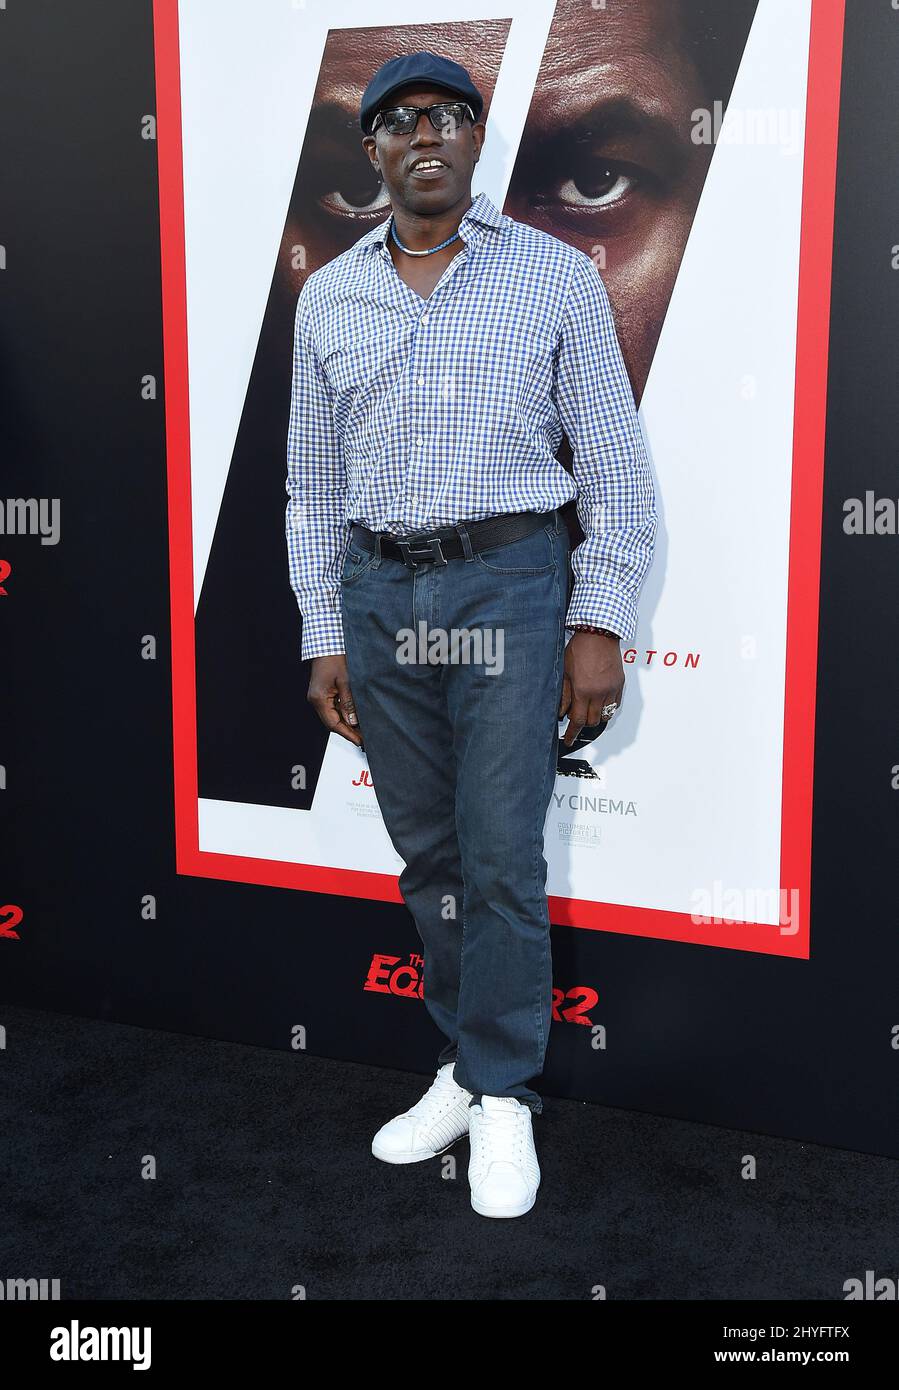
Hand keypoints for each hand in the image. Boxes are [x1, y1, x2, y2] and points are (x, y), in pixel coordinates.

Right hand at [307, 653, 363, 747]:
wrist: (326, 643)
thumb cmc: (334, 658)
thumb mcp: (346, 681)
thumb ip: (349, 703)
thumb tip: (353, 721)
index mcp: (319, 698)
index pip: (333, 724)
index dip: (347, 734)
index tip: (359, 741)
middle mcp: (315, 700)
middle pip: (332, 722)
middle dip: (348, 731)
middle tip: (363, 737)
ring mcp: (318, 697)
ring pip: (332, 716)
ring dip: (346, 723)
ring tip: (361, 729)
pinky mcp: (322, 693)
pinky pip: (332, 708)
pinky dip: (343, 714)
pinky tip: (354, 716)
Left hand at [558, 631, 622, 746]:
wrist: (599, 634)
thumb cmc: (580, 648)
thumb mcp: (565, 672)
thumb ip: (563, 695)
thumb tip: (561, 712)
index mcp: (583, 690)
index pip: (578, 720)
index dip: (572, 732)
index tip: (569, 740)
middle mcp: (599, 693)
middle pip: (592, 721)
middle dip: (583, 723)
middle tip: (576, 717)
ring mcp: (611, 689)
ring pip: (605, 715)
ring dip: (595, 716)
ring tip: (588, 708)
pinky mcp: (619, 685)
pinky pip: (615, 705)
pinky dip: (607, 708)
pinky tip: (599, 701)